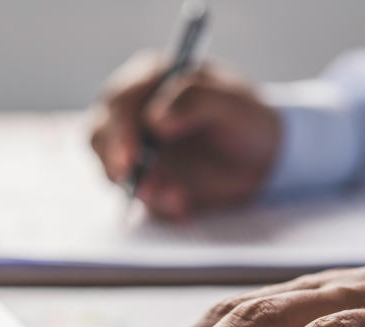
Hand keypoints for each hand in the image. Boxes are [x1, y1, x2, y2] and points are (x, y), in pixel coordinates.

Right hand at [89, 51, 280, 218]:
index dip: (118, 131)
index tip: (129, 158)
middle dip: (116, 164)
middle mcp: (133, 114)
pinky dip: (159, 207)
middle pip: (100, 136)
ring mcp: (135, 150)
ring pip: (113, 171)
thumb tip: (155, 118)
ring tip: (178, 198)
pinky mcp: (145, 180)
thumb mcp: (232, 104)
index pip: (118, 102)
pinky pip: (138, 198)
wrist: (263, 158)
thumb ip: (195, 100)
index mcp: (150, 81)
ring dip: (142, 189)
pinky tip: (185, 208)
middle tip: (144, 186)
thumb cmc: (246, 120)